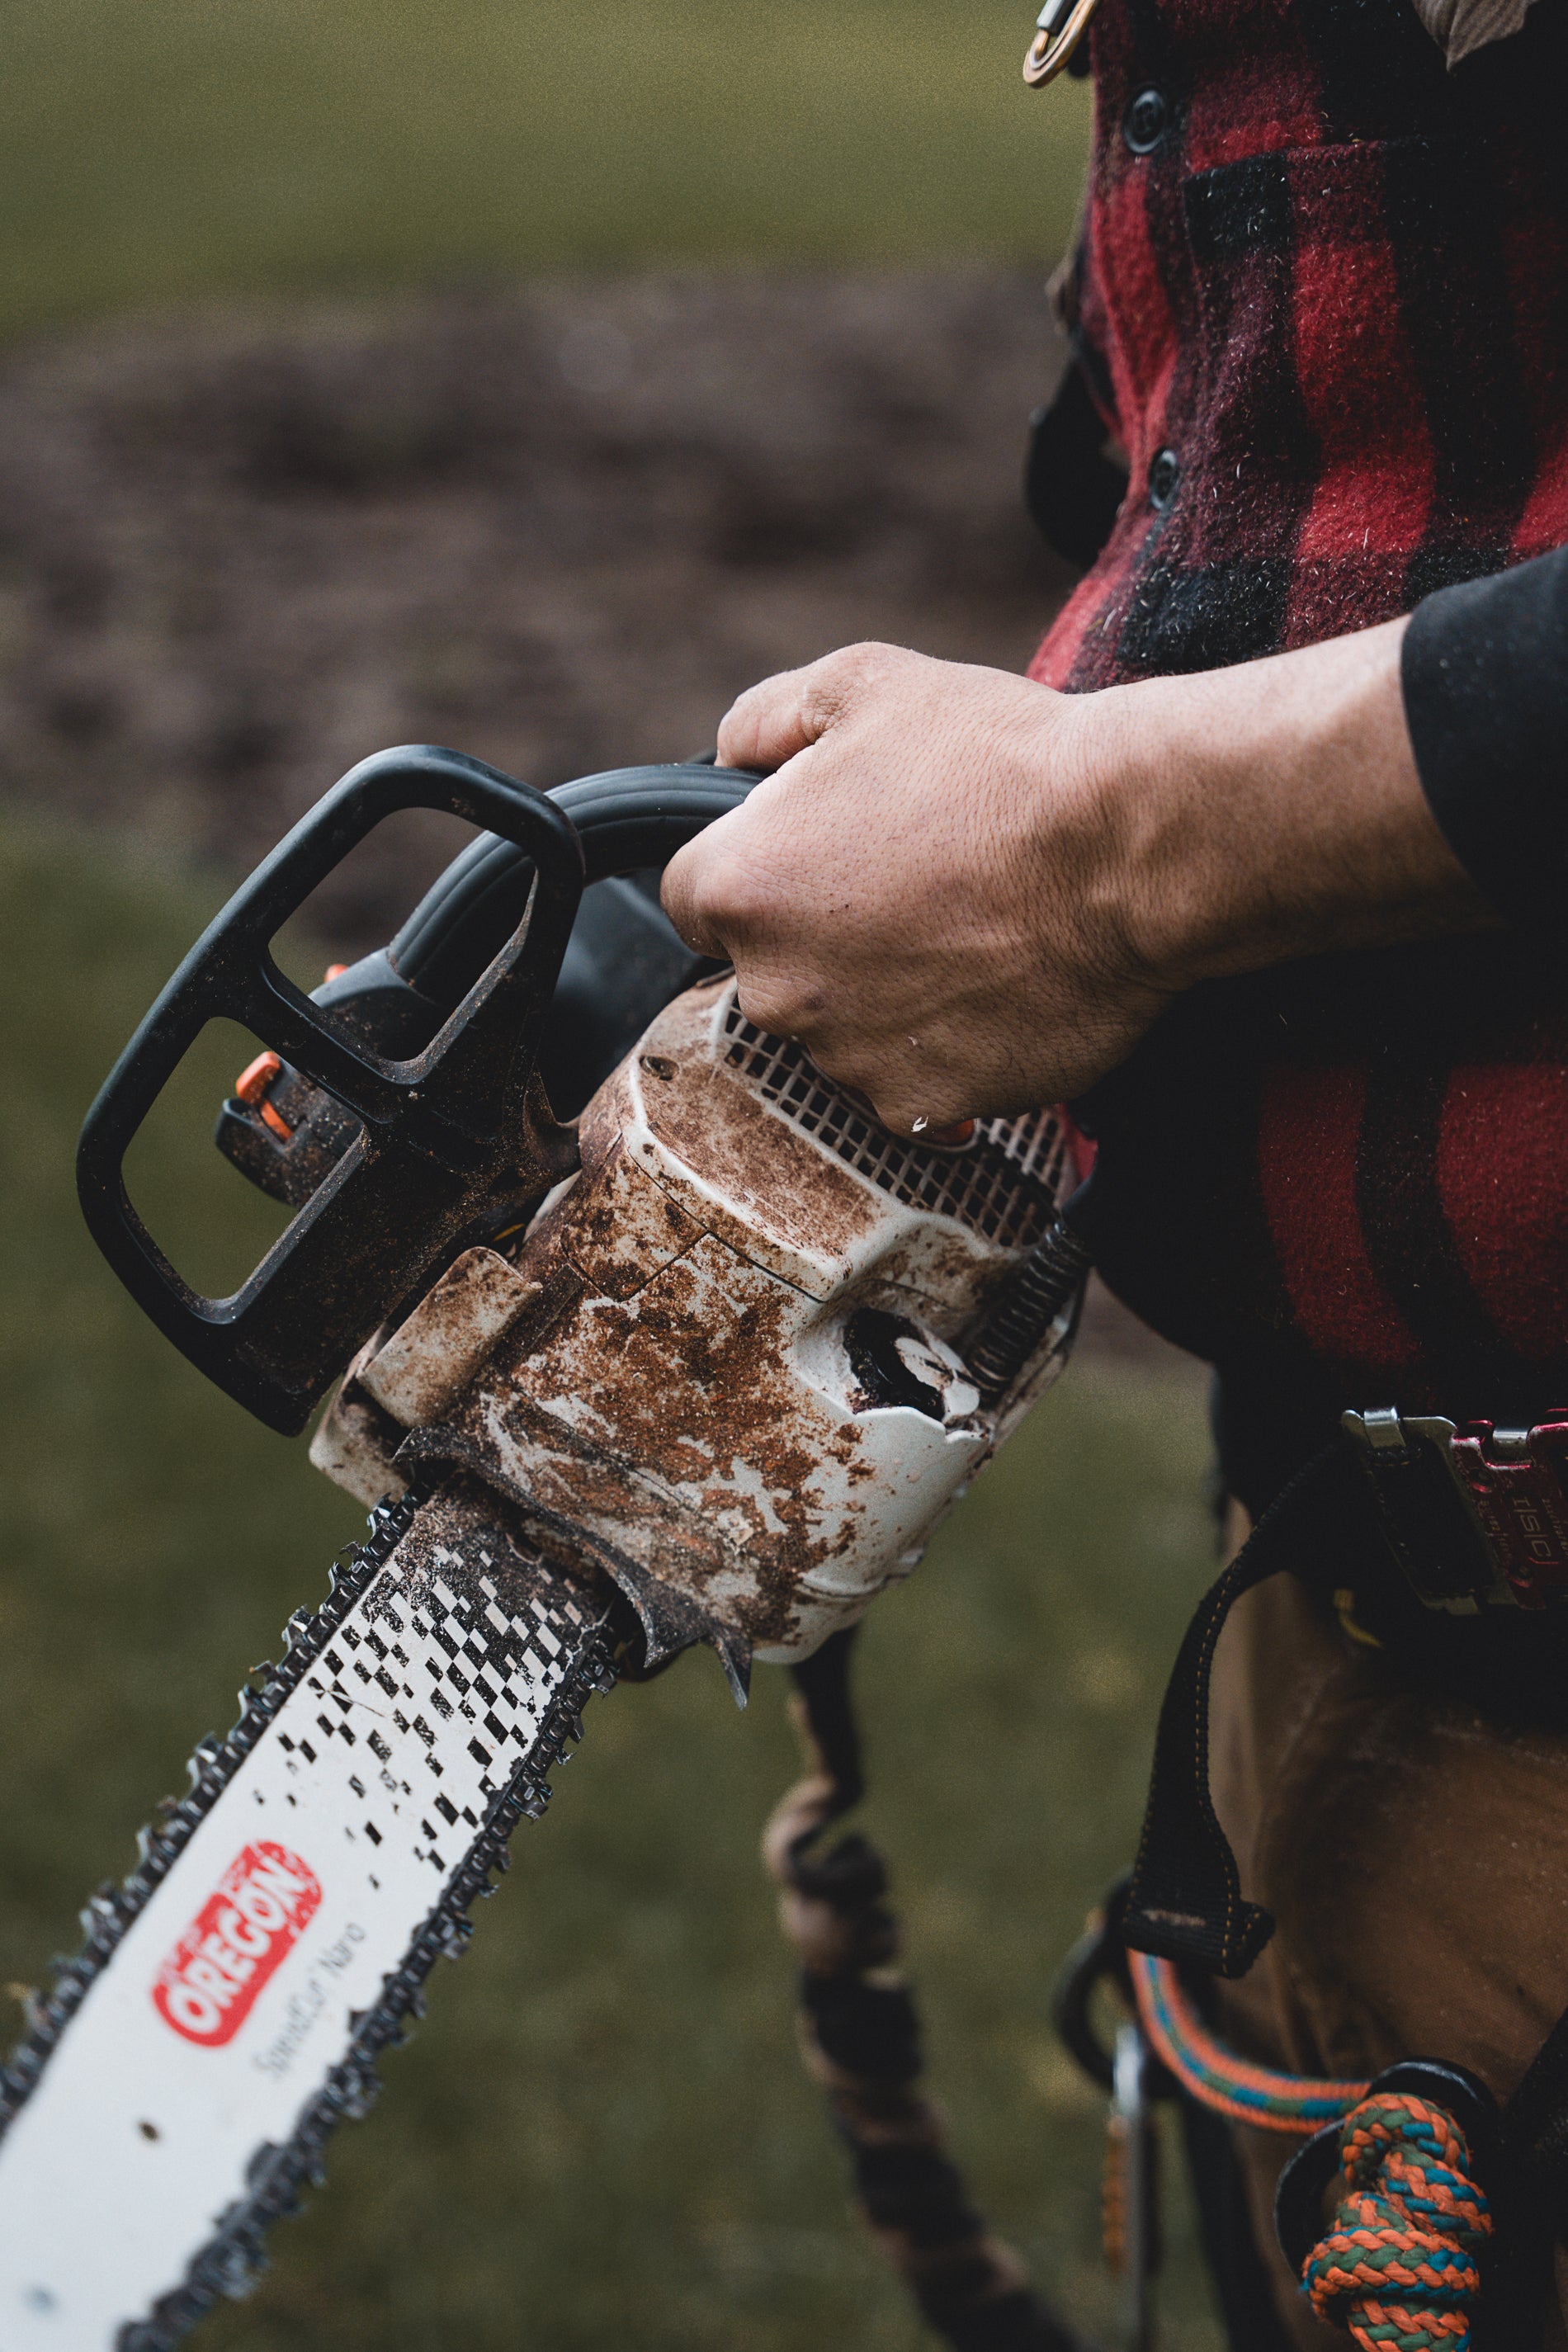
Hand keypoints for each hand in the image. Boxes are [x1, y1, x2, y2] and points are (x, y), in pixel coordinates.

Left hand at [661, 629, 1488, 1132]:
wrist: (1129, 852)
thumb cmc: (1002, 763)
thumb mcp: (865, 683)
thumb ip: (764, 720)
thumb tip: (729, 756)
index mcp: (738, 887)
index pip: (691, 900)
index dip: (757, 872)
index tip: (814, 861)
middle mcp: (774, 989)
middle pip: (771, 973)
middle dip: (825, 937)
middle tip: (916, 887)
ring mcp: (848, 1058)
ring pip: (844, 1033)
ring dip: (887, 996)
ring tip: (971, 933)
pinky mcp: (923, 1108)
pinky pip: (915, 1084)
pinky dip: (948, 1048)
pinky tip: (999, 987)